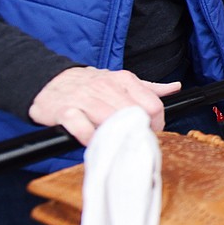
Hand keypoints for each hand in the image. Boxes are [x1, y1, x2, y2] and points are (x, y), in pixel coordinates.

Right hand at [28, 66, 180, 145]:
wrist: (48, 80)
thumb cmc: (88, 84)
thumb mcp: (119, 80)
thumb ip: (148, 87)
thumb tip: (174, 88)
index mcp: (124, 80)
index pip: (153, 105)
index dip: (156, 124)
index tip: (150, 133)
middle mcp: (106, 87)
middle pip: (135, 115)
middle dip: (137, 133)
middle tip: (133, 143)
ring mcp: (85, 98)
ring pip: (111, 120)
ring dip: (116, 136)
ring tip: (115, 144)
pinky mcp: (65, 110)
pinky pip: (82, 127)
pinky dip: (90, 138)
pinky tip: (92, 142)